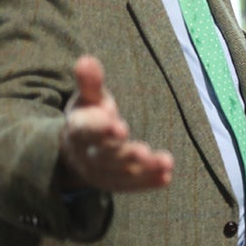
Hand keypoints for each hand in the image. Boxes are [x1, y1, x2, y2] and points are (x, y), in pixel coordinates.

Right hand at [59, 56, 173, 191]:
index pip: (87, 131)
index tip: (119, 125)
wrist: (78, 148)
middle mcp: (88, 153)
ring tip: (165, 163)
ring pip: (120, 174)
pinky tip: (167, 177)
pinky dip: (148, 182)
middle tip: (143, 151)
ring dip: (143, 170)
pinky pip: (131, 186)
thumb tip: (86, 60)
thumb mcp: (88, 97)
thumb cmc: (90, 114)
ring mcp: (101, 171)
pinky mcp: (115, 182)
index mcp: (79, 129)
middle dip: (124, 154)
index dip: (101, 129)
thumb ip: (90, 82)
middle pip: (105, 157)